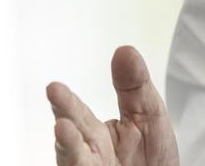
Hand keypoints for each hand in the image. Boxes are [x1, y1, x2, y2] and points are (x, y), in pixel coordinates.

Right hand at [46, 46, 179, 165]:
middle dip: (63, 113)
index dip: (66, 101)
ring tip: (62, 127)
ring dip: (67, 144)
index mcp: (97, 133)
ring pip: (73, 158)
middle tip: (53, 93)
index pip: (76, 113)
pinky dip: (79, 163)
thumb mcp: (148, 115)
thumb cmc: (150, 156)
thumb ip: (134, 85)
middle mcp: (89, 153)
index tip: (54, 87)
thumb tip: (124, 51)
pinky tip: (80, 158)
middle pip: (71, 132)